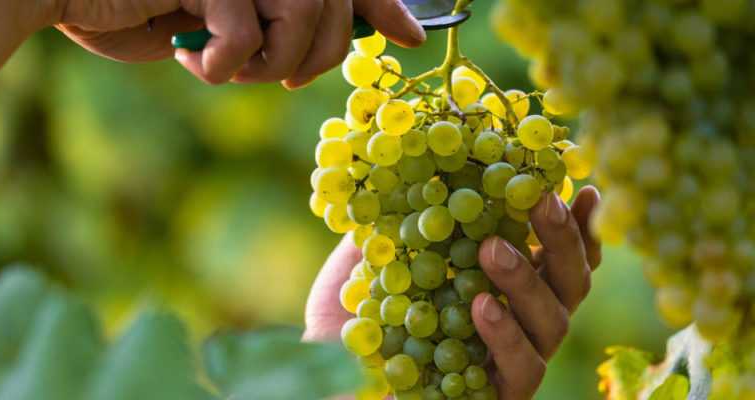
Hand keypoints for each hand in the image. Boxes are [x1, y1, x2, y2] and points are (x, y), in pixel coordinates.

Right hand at [48, 0, 425, 87]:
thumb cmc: (148, 7)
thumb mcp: (228, 20)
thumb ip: (281, 19)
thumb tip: (349, 33)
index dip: (381, 5)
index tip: (411, 35)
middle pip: (331, 6)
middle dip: (318, 57)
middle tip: (283, 76)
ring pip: (301, 15)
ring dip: (272, 62)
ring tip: (235, 70)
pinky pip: (246, 34)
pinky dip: (224, 66)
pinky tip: (192, 60)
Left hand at [303, 186, 601, 399]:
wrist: (325, 389)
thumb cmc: (348, 327)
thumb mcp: (366, 265)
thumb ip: (394, 224)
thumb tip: (408, 166)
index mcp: (500, 287)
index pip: (554, 256)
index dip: (575, 225)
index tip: (583, 186)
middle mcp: (517, 323)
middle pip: (569, 283)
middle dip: (563, 238)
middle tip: (541, 199)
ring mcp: (511, 363)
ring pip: (553, 323)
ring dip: (528, 280)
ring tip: (492, 248)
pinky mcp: (500, 398)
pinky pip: (523, 369)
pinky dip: (505, 335)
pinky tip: (482, 305)